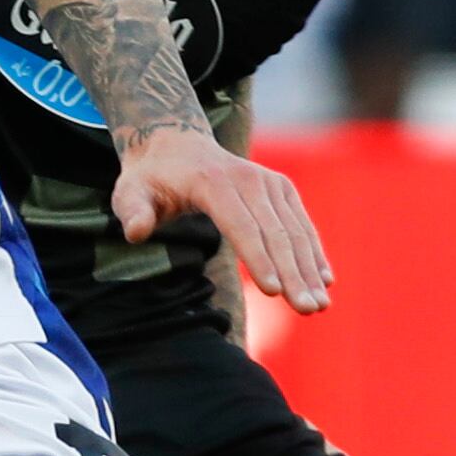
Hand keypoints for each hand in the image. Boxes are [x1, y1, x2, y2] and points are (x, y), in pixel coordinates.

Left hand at [111, 127, 330, 313]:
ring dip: (310, 269)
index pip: (241, 225)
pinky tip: (325, 280)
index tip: (273, 291)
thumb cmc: (151, 179)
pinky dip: (314, 251)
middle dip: (293, 274)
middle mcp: (248, 178)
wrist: (176, 146)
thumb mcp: (129, 192)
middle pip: (275, 232)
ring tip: (320, 305)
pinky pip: (301, 224)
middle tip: (307, 310)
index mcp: (212, 182)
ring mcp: (269, 182)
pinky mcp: (281, 188)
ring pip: (294, 231)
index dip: (257, 258)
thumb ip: (132, 212)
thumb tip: (136, 232)